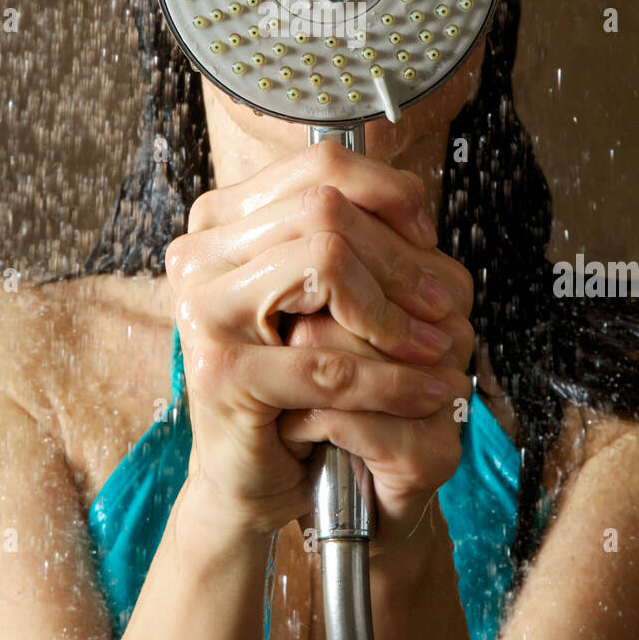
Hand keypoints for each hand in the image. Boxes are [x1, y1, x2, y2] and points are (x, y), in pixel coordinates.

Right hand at [164, 141, 472, 535]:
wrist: (250, 473)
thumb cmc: (291, 379)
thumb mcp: (319, 295)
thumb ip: (351, 240)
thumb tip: (417, 213)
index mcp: (220, 220)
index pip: (318, 166)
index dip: (387, 192)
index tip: (426, 235)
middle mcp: (198, 253)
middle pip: (326, 211)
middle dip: (398, 258)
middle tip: (440, 303)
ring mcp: (201, 310)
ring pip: (326, 263)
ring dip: (394, 310)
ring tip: (431, 345)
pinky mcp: (219, 373)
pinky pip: (327, 361)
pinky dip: (388, 380)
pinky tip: (423, 392)